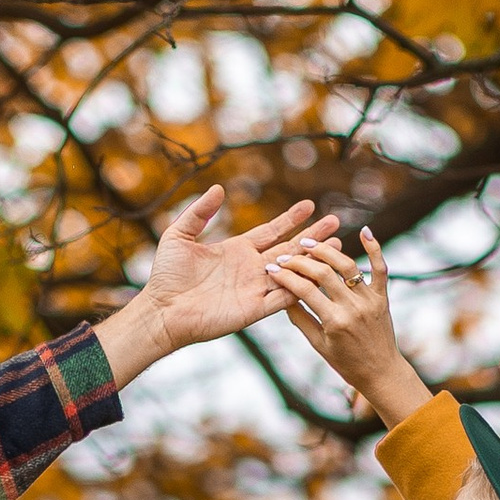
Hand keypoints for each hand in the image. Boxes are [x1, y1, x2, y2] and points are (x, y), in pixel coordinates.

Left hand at [95, 183, 327, 386]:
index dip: (290, 218)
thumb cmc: (166, 276)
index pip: (271, 231)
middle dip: (312, 236)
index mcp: (237, 250)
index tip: (309, 205)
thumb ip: (199, 212)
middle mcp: (251, 269)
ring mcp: (254, 289)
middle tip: (336, 222)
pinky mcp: (254, 309)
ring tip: (337, 245)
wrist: (162, 310)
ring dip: (315, 260)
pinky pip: (284, 296)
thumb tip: (218, 188)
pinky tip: (320, 274)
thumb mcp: (179, 235)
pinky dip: (301, 285)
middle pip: (289, 249)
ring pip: (293, 271)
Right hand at [265, 226, 432, 428]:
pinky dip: (375, 249)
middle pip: (323, 273)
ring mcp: (369, 300)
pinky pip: (380, 268)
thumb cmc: (346, 363)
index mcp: (334, 322)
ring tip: (309, 243)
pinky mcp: (382, 296)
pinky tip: (365, 231)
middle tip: (285, 256)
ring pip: (347, 265)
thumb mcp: (317, 345)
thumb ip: (300, 319)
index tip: (271, 268)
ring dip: (326, 251)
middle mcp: (353, 307)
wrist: (380, 372)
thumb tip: (281, 296)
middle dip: (300, 261)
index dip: (285, 277)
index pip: (304, 290)